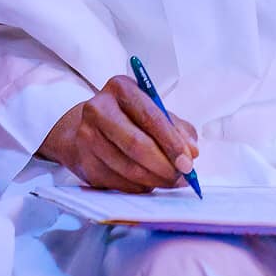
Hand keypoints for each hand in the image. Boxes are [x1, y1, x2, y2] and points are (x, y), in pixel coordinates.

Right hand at [38, 76, 199, 192]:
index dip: (172, 143)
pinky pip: (118, 183)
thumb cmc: (127, 117)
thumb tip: (191, 151)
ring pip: (128, 169)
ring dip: (154, 180)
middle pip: (137, 145)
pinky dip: (138, 187)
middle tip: (180, 176)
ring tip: (168, 180)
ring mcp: (87, 137)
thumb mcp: (153, 110)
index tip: (188, 161)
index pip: (151, 118)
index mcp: (121, 88)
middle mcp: (98, 110)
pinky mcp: (84, 163)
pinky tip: (148, 182)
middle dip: (164, 166)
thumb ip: (177, 128)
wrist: (84, 127)